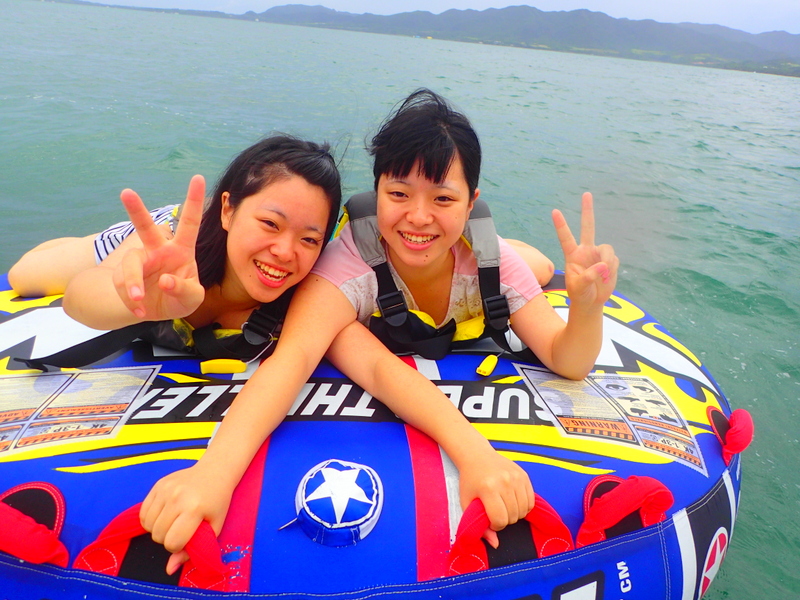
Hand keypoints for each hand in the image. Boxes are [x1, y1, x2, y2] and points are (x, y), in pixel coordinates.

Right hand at [112, 175, 205, 320]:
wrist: (155, 312)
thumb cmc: (180, 299)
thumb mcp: (192, 299)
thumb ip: (184, 289)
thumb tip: (164, 280)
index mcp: (182, 250)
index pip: (189, 223)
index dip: (193, 201)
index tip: (198, 177)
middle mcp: (159, 250)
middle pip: (146, 227)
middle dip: (136, 210)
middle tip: (126, 192)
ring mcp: (139, 261)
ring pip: (130, 264)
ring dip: (132, 284)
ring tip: (139, 300)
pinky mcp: (123, 274)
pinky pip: (122, 284)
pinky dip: (131, 301)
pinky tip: (141, 310)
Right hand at [139, 461, 232, 574]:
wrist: (215, 472)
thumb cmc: (217, 501)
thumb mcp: (214, 527)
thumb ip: (193, 550)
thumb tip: (169, 569)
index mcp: (194, 509)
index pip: (172, 542)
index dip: (177, 547)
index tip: (186, 539)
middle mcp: (178, 498)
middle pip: (157, 535)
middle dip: (167, 538)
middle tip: (180, 529)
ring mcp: (166, 490)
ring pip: (147, 525)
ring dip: (157, 529)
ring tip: (172, 521)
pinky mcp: (158, 485)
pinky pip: (143, 512)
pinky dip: (150, 519)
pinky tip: (163, 514)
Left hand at [457, 448, 534, 547]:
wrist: (477, 456)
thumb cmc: (470, 481)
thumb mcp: (467, 503)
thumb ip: (479, 526)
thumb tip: (495, 544)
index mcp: (488, 489)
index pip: (500, 519)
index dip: (495, 526)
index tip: (490, 520)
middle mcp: (504, 482)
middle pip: (513, 516)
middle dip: (505, 520)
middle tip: (497, 512)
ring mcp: (516, 477)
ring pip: (524, 510)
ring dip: (515, 514)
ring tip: (505, 507)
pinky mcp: (524, 475)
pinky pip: (531, 500)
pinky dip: (524, 506)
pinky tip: (513, 502)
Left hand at [552, 192, 618, 309]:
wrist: (591, 301)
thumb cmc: (579, 294)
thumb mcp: (578, 287)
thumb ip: (588, 276)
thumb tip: (603, 265)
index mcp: (572, 255)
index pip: (565, 238)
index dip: (561, 225)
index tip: (554, 211)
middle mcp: (585, 250)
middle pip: (588, 227)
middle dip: (587, 210)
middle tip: (586, 194)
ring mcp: (598, 254)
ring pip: (608, 250)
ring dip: (608, 263)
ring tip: (604, 277)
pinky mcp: (610, 260)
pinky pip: (614, 262)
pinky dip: (612, 271)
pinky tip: (606, 279)